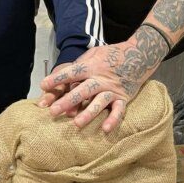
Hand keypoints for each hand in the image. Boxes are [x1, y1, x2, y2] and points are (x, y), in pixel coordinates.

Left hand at [39, 30, 166, 131]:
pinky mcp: (123, 98)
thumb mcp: (94, 53)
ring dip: (88, 113)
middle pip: (83, 90)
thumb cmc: (112, 55)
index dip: (57, 78)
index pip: (72, 72)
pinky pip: (119, 111)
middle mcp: (101, 79)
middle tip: (53, 111)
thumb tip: (63, 76)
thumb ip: (80, 64)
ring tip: (76, 123)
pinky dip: (113, 120)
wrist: (139, 55)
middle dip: (68, 101)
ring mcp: (113, 89)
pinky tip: (105, 129)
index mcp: (92, 66)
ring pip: (99, 102)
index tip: (43, 85)